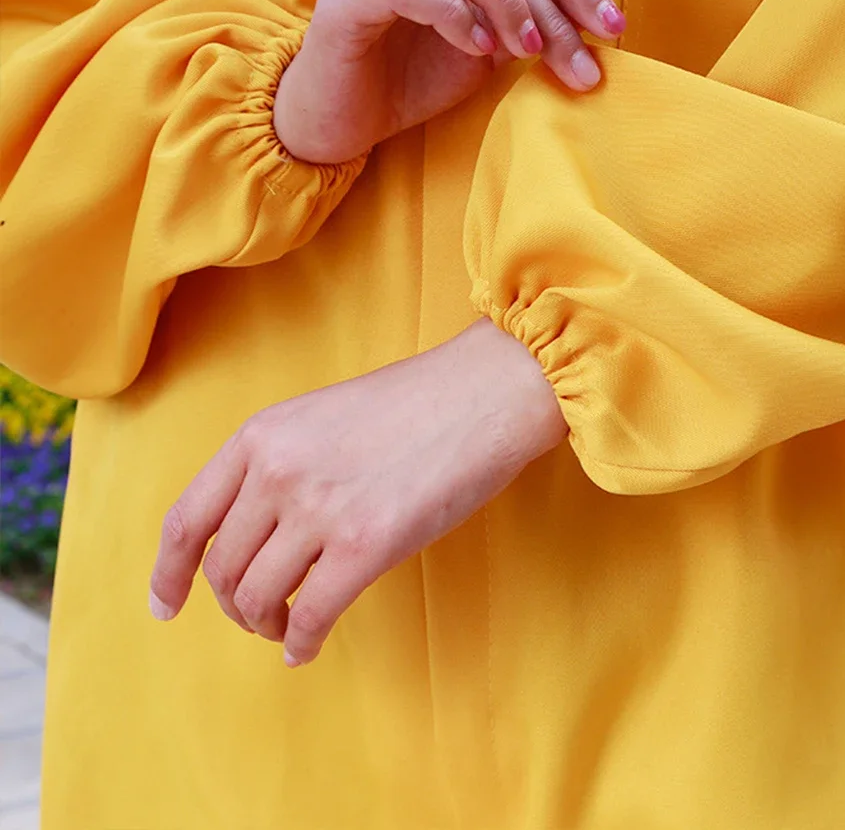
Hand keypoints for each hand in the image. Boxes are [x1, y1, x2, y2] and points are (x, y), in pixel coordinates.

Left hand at [148, 319, 567, 665]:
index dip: (169, 573)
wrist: (481, 394)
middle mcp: (278, 472)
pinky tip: (307, 647)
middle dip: (232, 606)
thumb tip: (258, 534)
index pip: (188, 520)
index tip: (165, 605)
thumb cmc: (414, 404)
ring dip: (266, 625)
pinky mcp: (365, 544)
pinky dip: (302, 641)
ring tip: (288, 626)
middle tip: (258, 615)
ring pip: (258, 598)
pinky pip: (311, 615)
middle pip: (222, 569)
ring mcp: (319, 508)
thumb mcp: (321, 417)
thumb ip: (279, 464)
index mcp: (262, 435)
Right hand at [273, 0, 625, 164]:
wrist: (338, 120)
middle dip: (554, 1)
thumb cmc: (406, 81)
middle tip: (585, 56)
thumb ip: (522, 29)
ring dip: (506, 2)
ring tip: (529, 51)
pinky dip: (452, 12)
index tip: (613, 28)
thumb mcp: (481, 53)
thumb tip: (585, 30)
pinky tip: (477, 48)